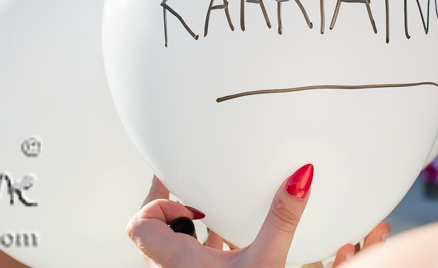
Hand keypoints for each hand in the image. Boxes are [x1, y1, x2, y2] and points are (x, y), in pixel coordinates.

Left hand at [127, 171, 390, 267]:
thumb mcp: (267, 261)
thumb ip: (282, 219)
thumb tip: (299, 178)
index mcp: (177, 262)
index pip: (138, 224)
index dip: (157, 203)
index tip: (189, 194)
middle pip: (151, 231)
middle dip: (173, 208)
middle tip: (194, 191)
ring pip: (170, 248)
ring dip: (188, 229)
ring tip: (211, 213)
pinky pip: (190, 260)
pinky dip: (203, 247)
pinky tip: (230, 243)